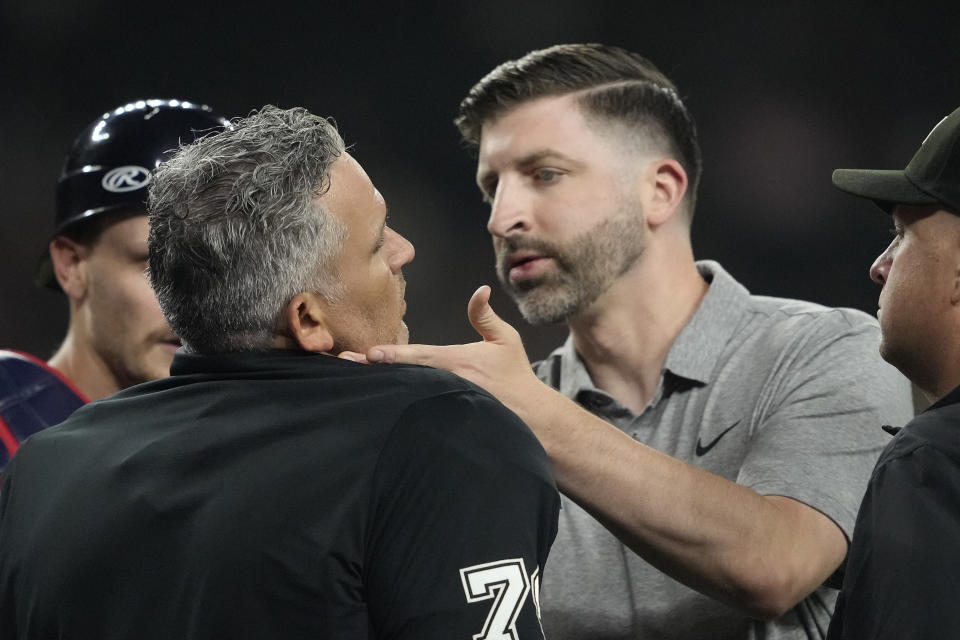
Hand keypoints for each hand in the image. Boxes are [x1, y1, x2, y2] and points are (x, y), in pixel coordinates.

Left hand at [342, 286, 547, 417]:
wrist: (530, 417)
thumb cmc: (515, 376)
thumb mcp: (505, 340)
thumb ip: (485, 317)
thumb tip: (481, 290)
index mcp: (458, 362)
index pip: (420, 356)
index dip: (395, 355)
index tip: (371, 353)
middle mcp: (447, 384)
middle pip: (405, 376)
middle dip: (374, 371)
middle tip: (344, 365)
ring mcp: (443, 404)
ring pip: (407, 394)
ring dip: (380, 388)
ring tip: (349, 383)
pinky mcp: (443, 420)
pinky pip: (415, 412)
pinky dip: (394, 406)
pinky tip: (372, 405)